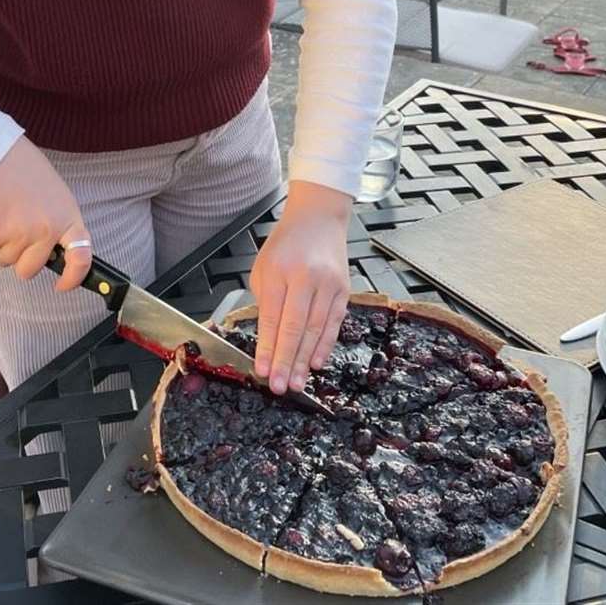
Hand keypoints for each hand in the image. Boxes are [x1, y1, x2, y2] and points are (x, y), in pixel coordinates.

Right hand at [0, 136, 92, 291]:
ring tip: (6, 216)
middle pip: (29, 270)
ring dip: (2, 246)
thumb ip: (61, 228)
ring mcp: (20, 234)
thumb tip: (56, 257)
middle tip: (18, 231)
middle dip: (21, 259)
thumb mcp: (59, 199)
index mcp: (68, 219)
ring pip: (6, 262)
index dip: (73, 278)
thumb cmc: (30, 176)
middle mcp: (47, 230)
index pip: (80, 258)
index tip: (62, 285)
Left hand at [249, 181, 351, 394]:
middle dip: (286, 361)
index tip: (262, 371)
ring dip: (305, 360)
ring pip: (316, 329)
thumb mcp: (264, 267)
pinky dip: (324, 345)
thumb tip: (267, 340)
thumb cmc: (286, 243)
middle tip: (279, 387)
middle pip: (295, 327)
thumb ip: (265, 301)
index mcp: (280, 270)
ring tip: (296, 383)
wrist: (318, 218)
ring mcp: (328, 283)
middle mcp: (306, 277)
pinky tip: (315, 363)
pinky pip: (334, 323)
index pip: (272, 317)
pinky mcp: (344, 289)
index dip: (267, 347)